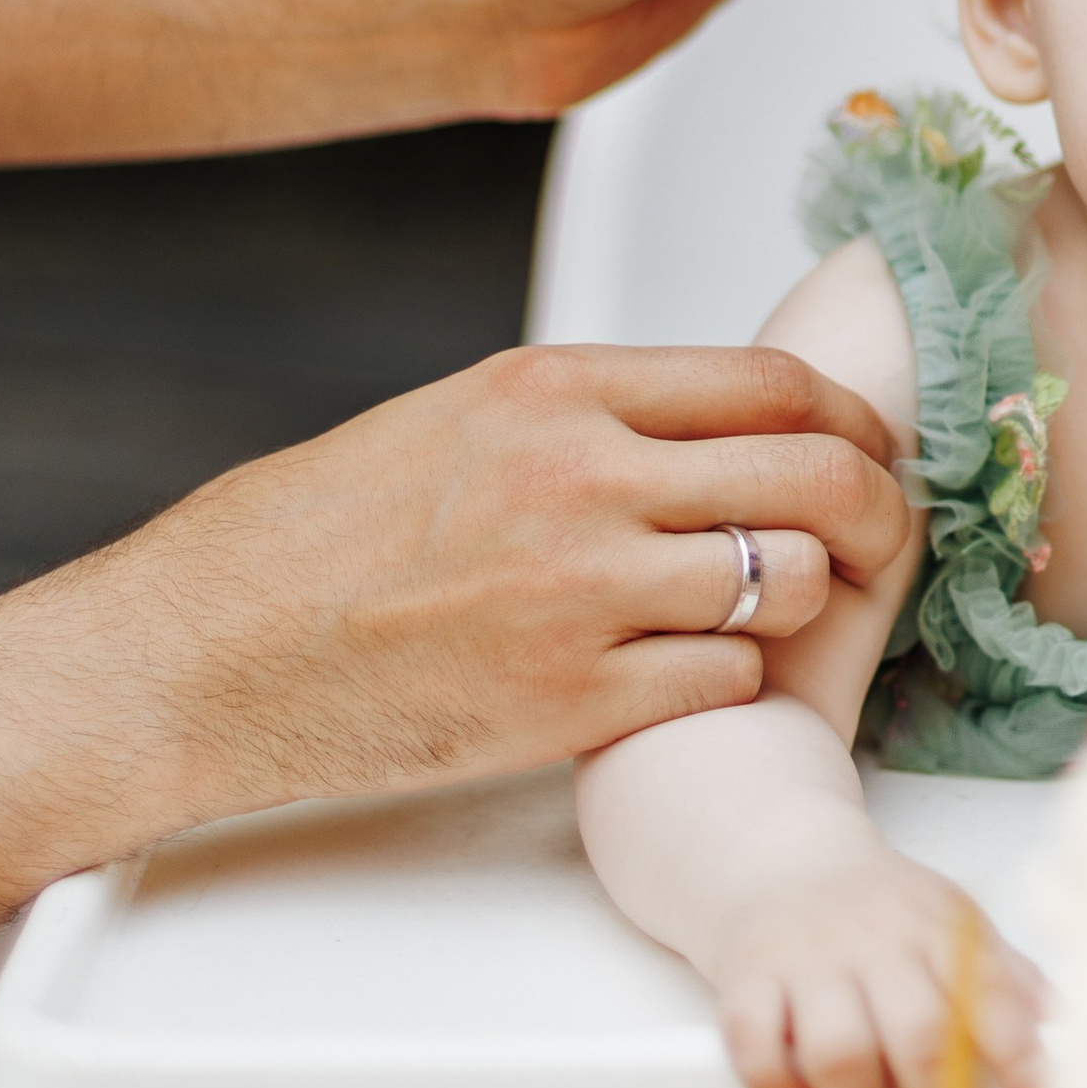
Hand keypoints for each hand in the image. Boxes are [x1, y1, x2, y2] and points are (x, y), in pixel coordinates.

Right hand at [0, 343, 915, 1042]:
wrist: (207, 653)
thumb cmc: (315, 535)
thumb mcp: (457, 418)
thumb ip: (588, 411)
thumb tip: (713, 415)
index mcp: (555, 389)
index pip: (772, 383)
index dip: (848, 419)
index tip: (867, 445)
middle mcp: (580, 479)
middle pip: (812, 477)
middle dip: (873, 508)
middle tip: (879, 535)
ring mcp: (581, 595)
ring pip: (786, 586)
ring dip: (802, 604)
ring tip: (777, 613)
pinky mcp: (571, 704)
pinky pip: (727, 683)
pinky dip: (734, 682)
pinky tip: (696, 675)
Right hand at [716, 846, 1045, 1087]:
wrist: (781, 857)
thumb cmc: (880, 909)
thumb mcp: (948, 920)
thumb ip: (1004, 975)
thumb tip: (1066, 1024)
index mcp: (934, 925)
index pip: (985, 987)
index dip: (1015, 1049)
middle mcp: (873, 940)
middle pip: (916, 1031)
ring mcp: (807, 959)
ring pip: (838, 1049)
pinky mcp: (747, 977)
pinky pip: (755, 1045)